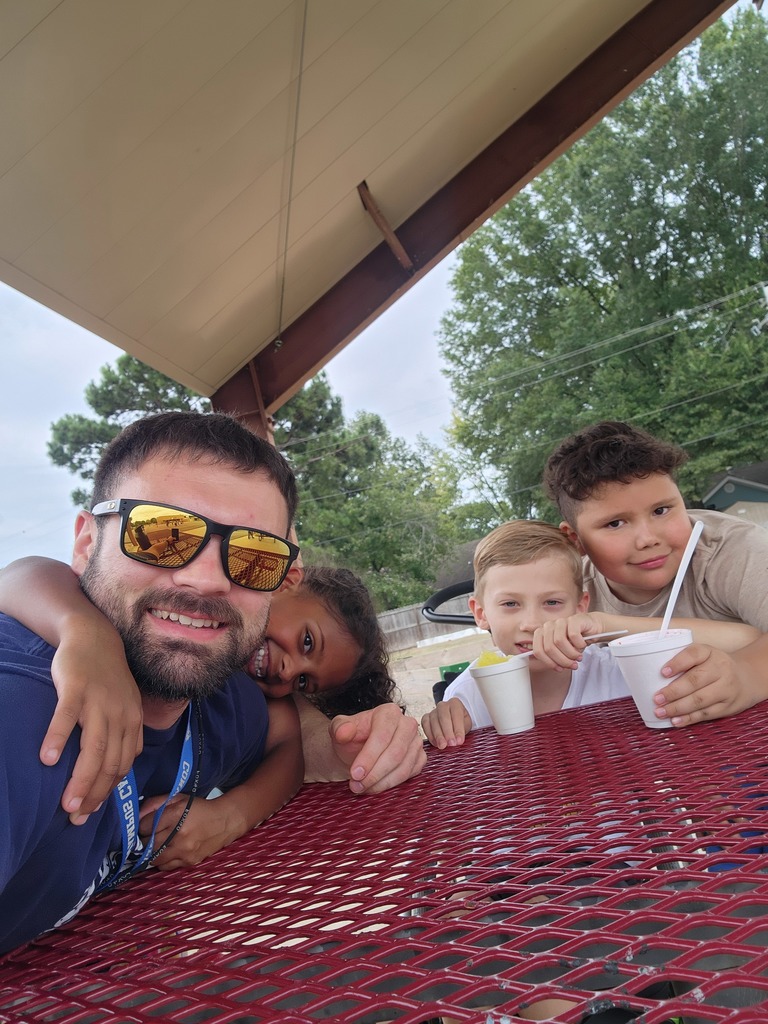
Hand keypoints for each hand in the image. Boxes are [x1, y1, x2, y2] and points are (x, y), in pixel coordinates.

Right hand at [44, 633, 142, 823]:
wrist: (95, 638)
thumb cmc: (107, 678)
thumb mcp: (124, 706)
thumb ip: (123, 735)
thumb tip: (116, 770)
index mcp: (132, 721)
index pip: (122, 766)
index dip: (107, 792)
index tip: (90, 812)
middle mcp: (120, 715)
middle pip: (109, 763)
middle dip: (94, 795)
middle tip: (75, 818)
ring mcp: (99, 702)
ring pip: (93, 749)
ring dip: (80, 779)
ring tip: (66, 804)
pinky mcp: (77, 689)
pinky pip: (67, 718)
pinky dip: (58, 739)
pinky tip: (46, 759)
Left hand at [139, 793, 245, 870]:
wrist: (225, 821)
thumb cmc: (199, 808)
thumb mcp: (177, 798)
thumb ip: (154, 804)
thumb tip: (136, 817)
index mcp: (176, 814)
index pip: (144, 826)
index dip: (142, 826)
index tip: (146, 825)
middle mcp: (179, 834)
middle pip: (147, 844)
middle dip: (144, 840)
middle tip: (149, 836)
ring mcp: (184, 850)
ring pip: (154, 858)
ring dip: (151, 852)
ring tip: (157, 844)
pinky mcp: (189, 862)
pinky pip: (166, 866)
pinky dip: (162, 860)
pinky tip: (168, 851)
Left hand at [329, 704, 425, 794]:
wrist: (358, 749)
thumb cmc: (351, 738)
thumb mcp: (339, 730)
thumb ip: (339, 728)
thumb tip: (343, 732)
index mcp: (388, 712)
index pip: (382, 736)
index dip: (368, 757)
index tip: (355, 773)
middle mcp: (407, 724)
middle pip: (395, 753)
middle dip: (374, 774)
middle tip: (356, 785)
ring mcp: (415, 741)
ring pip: (403, 767)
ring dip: (381, 782)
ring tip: (362, 788)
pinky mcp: (419, 757)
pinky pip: (409, 774)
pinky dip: (390, 784)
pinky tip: (375, 786)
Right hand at [421, 698, 471, 748]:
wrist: (453, 720)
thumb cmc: (461, 722)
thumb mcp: (466, 724)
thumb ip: (462, 731)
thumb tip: (457, 741)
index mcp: (455, 703)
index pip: (456, 715)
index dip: (458, 729)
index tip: (460, 741)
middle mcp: (443, 705)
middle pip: (443, 717)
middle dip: (447, 732)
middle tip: (451, 743)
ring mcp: (433, 711)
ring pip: (433, 721)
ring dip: (438, 735)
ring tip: (443, 746)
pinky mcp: (426, 718)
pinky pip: (425, 725)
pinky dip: (430, 735)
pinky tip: (436, 743)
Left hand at [532, 613, 607, 668]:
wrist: (592, 628)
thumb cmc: (576, 641)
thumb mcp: (563, 652)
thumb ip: (557, 658)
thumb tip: (559, 667)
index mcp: (542, 634)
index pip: (538, 651)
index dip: (549, 662)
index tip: (560, 669)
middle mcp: (549, 626)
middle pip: (549, 648)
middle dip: (562, 660)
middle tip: (573, 665)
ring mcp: (560, 621)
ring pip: (559, 641)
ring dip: (571, 654)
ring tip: (578, 657)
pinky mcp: (573, 619)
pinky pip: (573, 635)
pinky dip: (579, 644)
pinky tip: (583, 645)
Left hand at [653, 643, 759, 725]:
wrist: (746, 678)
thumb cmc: (713, 665)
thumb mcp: (703, 655)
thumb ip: (683, 661)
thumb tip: (650, 674)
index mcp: (710, 652)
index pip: (693, 654)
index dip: (677, 663)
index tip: (662, 672)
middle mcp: (721, 669)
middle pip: (695, 681)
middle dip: (674, 691)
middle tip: (656, 698)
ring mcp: (726, 689)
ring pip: (700, 700)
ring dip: (678, 708)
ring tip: (660, 711)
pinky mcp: (727, 706)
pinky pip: (706, 714)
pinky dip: (689, 719)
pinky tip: (675, 721)